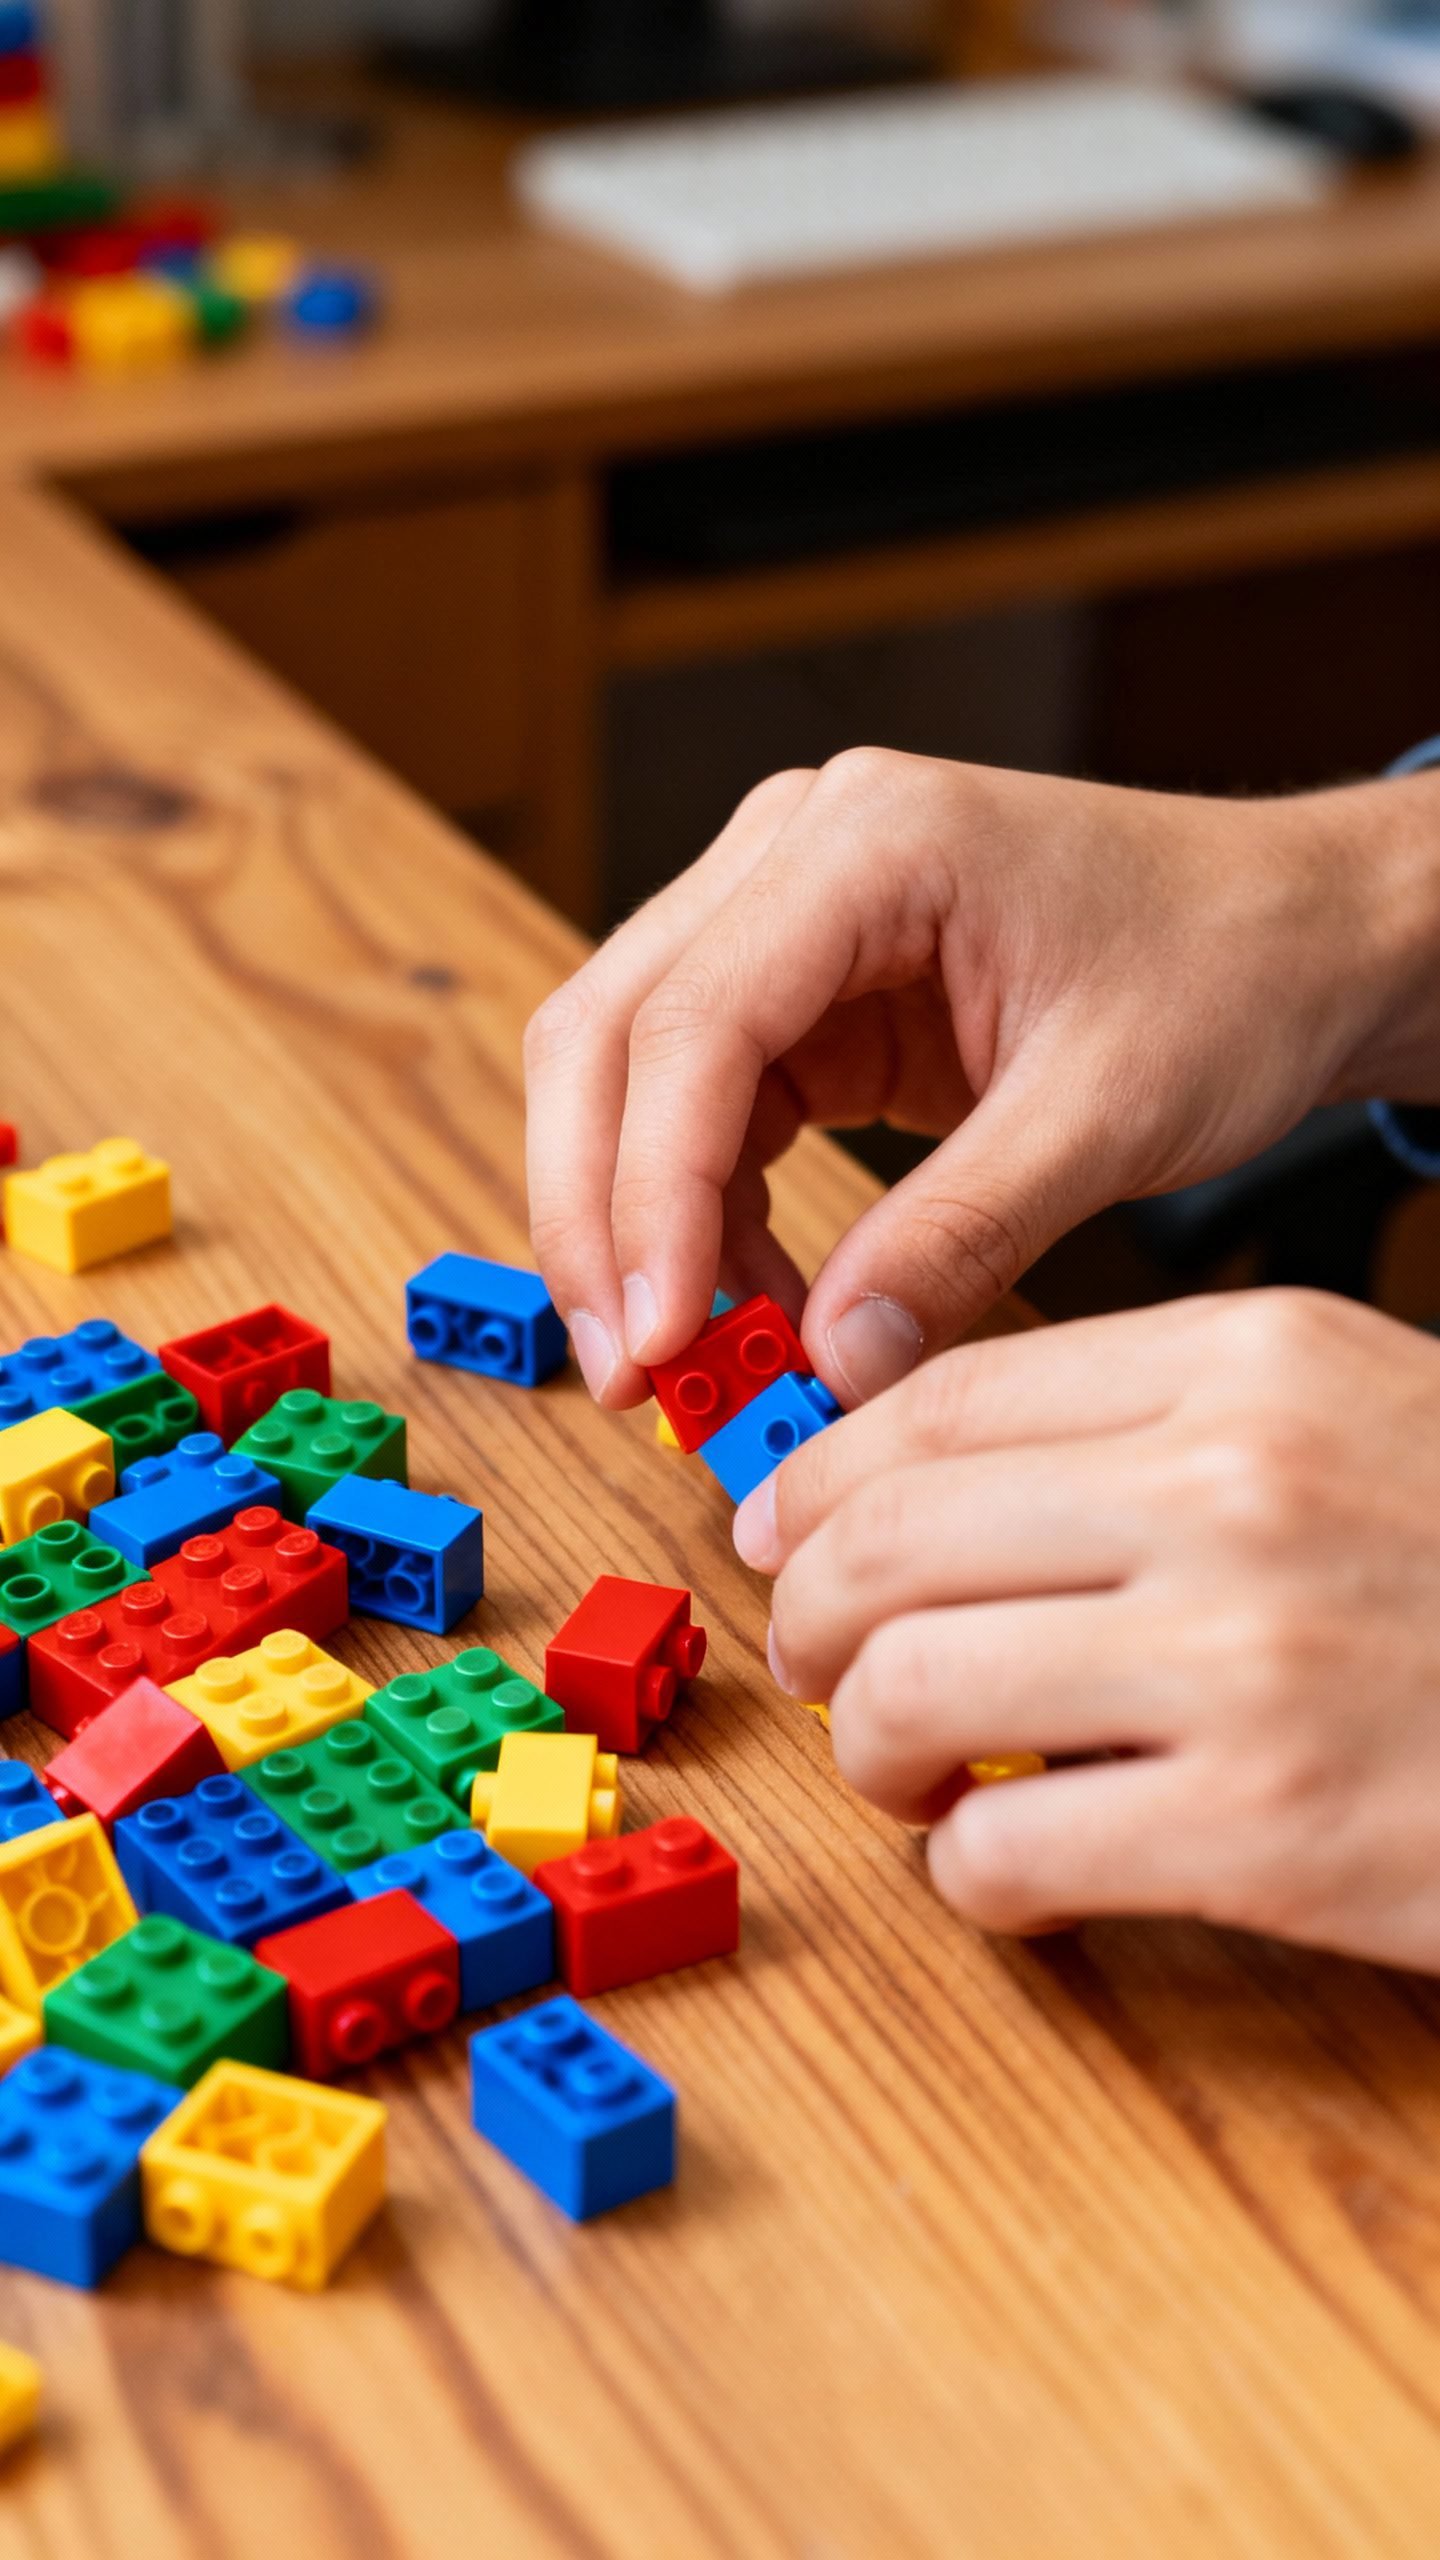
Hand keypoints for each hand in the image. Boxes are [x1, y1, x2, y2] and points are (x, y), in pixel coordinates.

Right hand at [525, 751, 1439, 1409]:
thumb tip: (831, 1365)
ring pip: (628, 1075)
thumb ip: (958, 1238)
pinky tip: (751, 1304)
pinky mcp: (804, 993)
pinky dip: (704, 1216)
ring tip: (700, 1362)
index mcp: (873, 839)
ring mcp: (787, 915)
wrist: (1294, 935)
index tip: (660, 1336)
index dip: (651, 1192)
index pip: (691, 1022)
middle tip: (631, 1372)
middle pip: (608, 1034)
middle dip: (600, 1216)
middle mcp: (798, 853)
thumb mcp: (1107, 1114)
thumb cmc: (1229, 970)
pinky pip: (701, 1110)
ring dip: (639, 1225)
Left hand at [740, 1289, 1439, 1970]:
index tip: (782, 1534)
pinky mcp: (1268, 1831)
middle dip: (815, 1620)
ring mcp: (1249, 1658)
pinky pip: (1004, 1852)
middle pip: (894, 1539)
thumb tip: (929, 1483)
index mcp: (1250, 1361)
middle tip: (827, 1668)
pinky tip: (1013, 1864)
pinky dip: (969, 1873)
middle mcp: (1235, 1487)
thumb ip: (1156, 1425)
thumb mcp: (1350, 1417)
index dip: (822, 1477)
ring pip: (913, 1690)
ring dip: (871, 1749)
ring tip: (910, 1771)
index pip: (943, 1399)